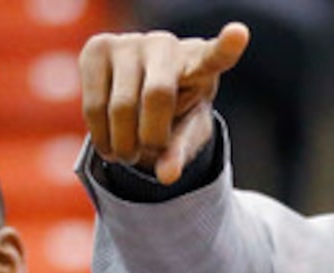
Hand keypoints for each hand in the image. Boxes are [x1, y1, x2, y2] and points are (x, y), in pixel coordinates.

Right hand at [79, 22, 248, 184]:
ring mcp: (129, 42)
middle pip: (157, 95)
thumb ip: (179, 152)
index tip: (239, 35)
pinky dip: (101, 137)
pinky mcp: (96, 49)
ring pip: (121, 107)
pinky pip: (94, 106)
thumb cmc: (172, 115)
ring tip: (127, 152)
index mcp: (198, 62)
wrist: (138, 93)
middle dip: (150, 138)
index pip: (215, 57)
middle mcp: (165, 44)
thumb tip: (167, 176)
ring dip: (122, 146)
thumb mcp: (184, 135)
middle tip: (147, 153)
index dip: (227, 47)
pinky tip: (109, 141)